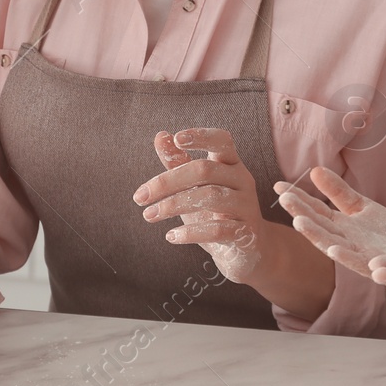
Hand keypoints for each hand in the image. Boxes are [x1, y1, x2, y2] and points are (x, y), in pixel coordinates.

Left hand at [136, 129, 265, 281]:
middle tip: (140, 197)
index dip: (201, 136)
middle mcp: (242, 180)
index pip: (222, 141)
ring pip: (210, 197)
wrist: (246, 250)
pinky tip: (171, 236)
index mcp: (231, 163)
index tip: (177, 138)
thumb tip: (160, 136)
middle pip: (205, 170)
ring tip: (149, 215)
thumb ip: (178, 161)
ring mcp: (246, 206)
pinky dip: (191, 233)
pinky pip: (217, 229)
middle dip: (167, 182)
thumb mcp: (196, 186)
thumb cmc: (216, 212)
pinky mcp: (246, 232)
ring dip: (173, 205)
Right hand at [274, 166, 385, 275]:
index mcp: (338, 226)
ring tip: (300, 223)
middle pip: (319, 227)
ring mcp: (359, 256)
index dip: (296, 199)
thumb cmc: (384, 234)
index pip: (313, 210)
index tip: (277, 186)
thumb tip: (314, 170)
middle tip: (285, 200)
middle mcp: (344, 242)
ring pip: (333, 246)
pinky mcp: (377, 267)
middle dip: (302, 215)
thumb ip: (338, 192)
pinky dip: (348, 258)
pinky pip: (361, 264)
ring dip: (316, 236)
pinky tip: (335, 249)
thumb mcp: (360, 207)